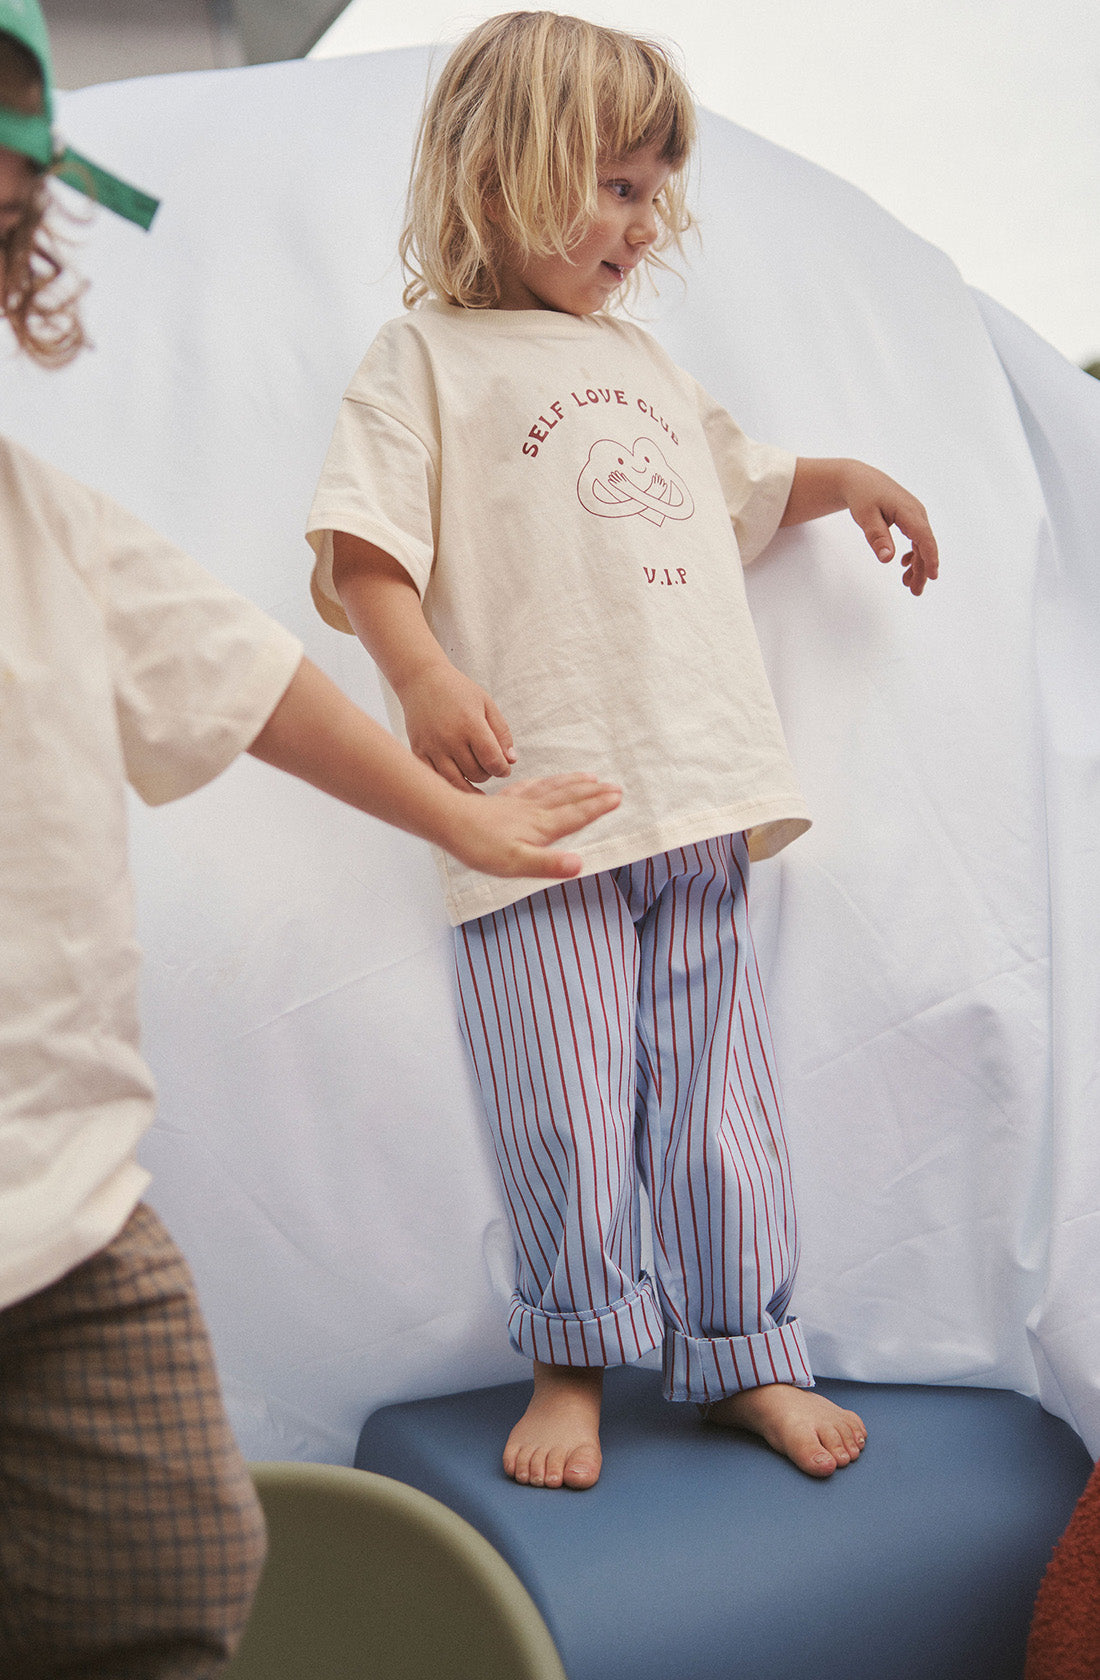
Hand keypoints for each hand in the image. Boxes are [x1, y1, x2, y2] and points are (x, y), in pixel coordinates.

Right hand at [399, 661, 515, 788]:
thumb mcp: (486, 704)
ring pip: (456, 782)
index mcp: (471, 724)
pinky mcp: (418, 751)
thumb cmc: (458, 691)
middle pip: (476, 774)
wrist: (421, 680)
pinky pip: (435, 778)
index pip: (492, 760)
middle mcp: (450, 738)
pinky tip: (457, 776)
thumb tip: (511, 761)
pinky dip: (448, 782)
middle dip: (487, 774)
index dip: (503, 769)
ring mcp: (432, 747)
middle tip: (487, 766)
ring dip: (470, 784)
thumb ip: (502, 733)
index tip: (504, 768)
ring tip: (476, 775)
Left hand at [444, 774, 621, 878]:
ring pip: (553, 790)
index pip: (576, 815)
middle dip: (594, 793)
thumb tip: (579, 865)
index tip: (618, 797)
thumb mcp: (516, 864)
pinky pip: (531, 786)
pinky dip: (545, 782)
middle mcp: (534, 812)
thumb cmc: (480, 848)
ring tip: (590, 778)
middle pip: (570, 799)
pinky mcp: (504, 802)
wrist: (449, 822)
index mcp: (541, 827)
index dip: (598, 807)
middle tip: (615, 786)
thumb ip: (548, 864)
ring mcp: (519, 804)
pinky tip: (545, 781)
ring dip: (574, 784)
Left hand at [843, 463, 938, 595]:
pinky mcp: (910, 518)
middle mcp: (917, 513)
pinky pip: (917, 539)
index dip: (930, 557)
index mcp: (908, 511)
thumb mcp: (866, 517)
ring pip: (922, 544)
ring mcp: (915, 515)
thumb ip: (877, 537)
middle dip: (923, 570)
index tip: (933, 575)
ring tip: (908, 585)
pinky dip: (913, 554)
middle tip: (915, 592)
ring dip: (918, 565)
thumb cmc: (863, 496)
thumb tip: (887, 559)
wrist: (860, 480)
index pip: (924, 537)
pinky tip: (905, 566)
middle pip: (925, 545)